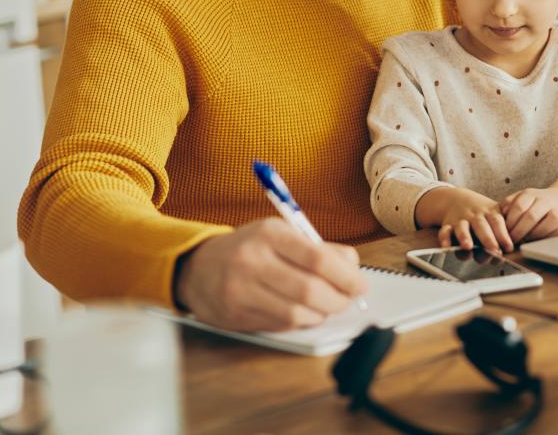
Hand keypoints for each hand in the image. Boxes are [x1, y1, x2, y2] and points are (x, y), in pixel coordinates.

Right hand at [174, 218, 366, 332]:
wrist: (197, 267)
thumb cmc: (249, 248)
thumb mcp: (280, 234)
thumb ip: (317, 248)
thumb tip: (352, 266)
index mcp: (269, 234)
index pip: (318, 258)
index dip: (346, 276)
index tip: (360, 284)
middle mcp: (252, 261)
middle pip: (309, 289)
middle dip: (338, 299)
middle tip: (349, 300)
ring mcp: (241, 290)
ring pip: (296, 313)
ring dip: (321, 314)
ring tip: (328, 306)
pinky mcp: (236, 315)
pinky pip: (280, 325)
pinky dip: (301, 322)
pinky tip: (306, 314)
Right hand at [425, 188, 514, 252]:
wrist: (456, 198)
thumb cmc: (481, 212)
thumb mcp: (494, 213)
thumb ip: (505, 225)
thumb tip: (523, 239)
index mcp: (489, 213)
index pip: (498, 222)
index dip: (504, 234)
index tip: (509, 247)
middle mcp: (475, 216)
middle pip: (482, 226)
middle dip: (488, 239)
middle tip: (494, 251)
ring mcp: (460, 220)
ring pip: (462, 228)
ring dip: (465, 237)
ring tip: (468, 247)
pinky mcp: (447, 225)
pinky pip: (444, 231)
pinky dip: (444, 239)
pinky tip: (446, 247)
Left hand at [500, 187, 557, 242]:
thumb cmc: (537, 203)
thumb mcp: (522, 198)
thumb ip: (509, 205)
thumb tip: (496, 218)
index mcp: (531, 193)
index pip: (518, 207)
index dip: (510, 222)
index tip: (504, 232)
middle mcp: (546, 200)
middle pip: (530, 217)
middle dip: (518, 232)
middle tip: (511, 241)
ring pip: (541, 228)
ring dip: (529, 238)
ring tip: (522, 242)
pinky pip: (551, 237)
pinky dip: (540, 241)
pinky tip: (534, 241)